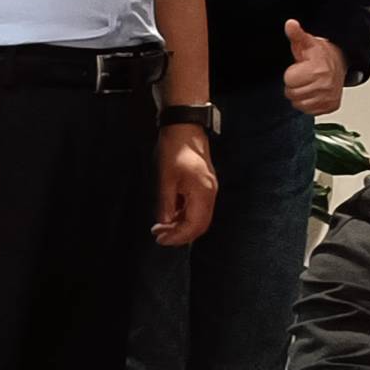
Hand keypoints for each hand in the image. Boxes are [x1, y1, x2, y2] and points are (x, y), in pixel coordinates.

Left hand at [153, 126, 216, 245]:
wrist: (184, 130)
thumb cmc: (174, 152)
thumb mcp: (165, 180)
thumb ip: (166, 205)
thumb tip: (165, 224)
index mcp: (202, 193)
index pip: (194, 225)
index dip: (177, 236)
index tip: (160, 239)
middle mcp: (210, 194)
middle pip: (200, 225)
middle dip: (180, 235)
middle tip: (159, 236)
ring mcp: (209, 190)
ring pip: (200, 218)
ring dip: (182, 226)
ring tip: (161, 227)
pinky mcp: (205, 187)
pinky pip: (198, 209)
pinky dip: (185, 216)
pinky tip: (171, 215)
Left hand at [282, 19, 347, 115]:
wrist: (339, 62)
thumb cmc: (320, 55)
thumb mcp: (306, 43)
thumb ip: (296, 34)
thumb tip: (290, 24)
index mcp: (317, 70)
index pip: (289, 81)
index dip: (291, 74)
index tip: (299, 69)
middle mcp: (325, 86)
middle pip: (292, 94)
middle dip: (294, 86)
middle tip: (303, 77)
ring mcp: (329, 97)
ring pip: (299, 105)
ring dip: (301, 96)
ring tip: (308, 85)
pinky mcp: (331, 106)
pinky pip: (310, 111)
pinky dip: (309, 104)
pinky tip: (314, 93)